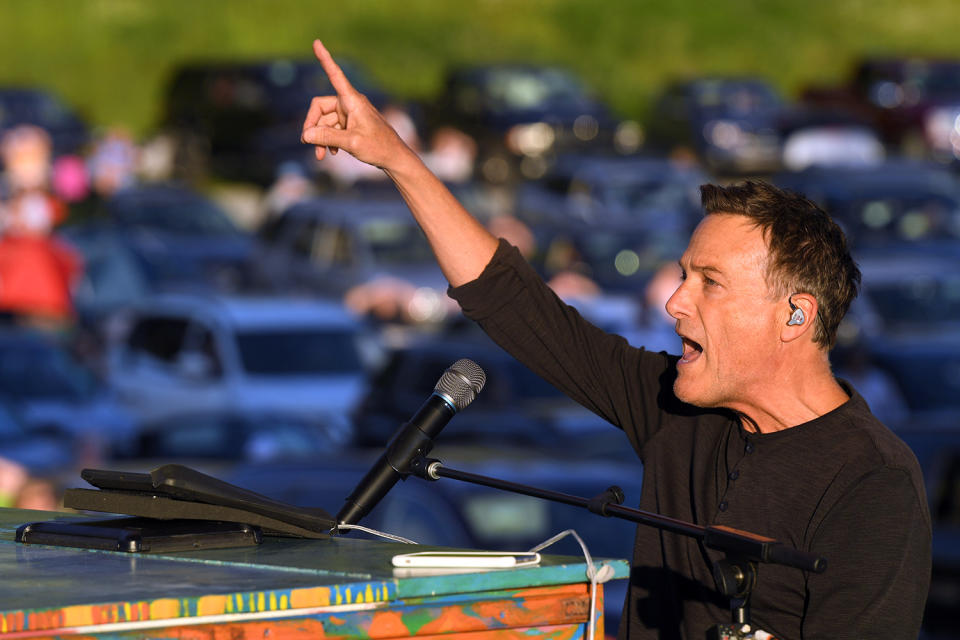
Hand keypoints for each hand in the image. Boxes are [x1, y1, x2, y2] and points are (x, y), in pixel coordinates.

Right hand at [301, 40, 410, 168]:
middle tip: (308, 143)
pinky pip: (333, 128)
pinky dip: (329, 139)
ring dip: (320, 137)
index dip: (325, 59)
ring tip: (320, 155)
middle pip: (320, 107)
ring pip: (325, 121)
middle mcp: (350, 103)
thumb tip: (305, 135)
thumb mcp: (351, 143)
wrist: (395, 158)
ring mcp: (350, 114)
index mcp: (352, 100)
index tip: (317, 42)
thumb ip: (327, 137)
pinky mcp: (351, 124)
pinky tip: (332, 152)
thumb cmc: (378, 147)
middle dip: (313, 126)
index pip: (335, 75)